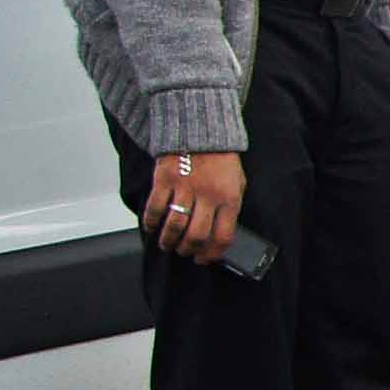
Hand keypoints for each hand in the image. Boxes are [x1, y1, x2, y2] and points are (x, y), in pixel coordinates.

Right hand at [146, 151, 239, 265]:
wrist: (201, 130)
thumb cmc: (221, 160)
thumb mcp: (237, 183)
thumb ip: (230, 207)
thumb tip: (220, 235)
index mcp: (230, 198)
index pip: (223, 236)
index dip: (212, 253)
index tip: (204, 259)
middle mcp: (208, 195)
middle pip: (196, 235)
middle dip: (189, 250)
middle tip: (184, 252)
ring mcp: (185, 187)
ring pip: (174, 226)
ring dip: (169, 241)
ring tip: (167, 245)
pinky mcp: (165, 179)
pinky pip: (155, 208)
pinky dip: (151, 222)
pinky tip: (152, 227)